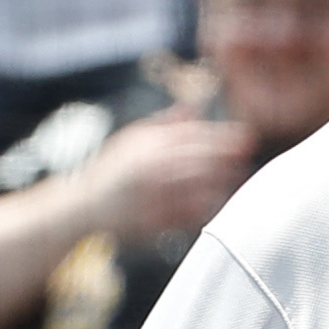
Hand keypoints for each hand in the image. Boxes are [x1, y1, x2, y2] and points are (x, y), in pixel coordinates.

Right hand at [80, 104, 254, 241]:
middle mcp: (149, 170)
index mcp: (146, 147)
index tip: (247, 136)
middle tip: (246, 157)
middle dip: (228, 159)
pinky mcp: (152, 222)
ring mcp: (151, 197)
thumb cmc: (112, 170)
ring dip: (223, 183)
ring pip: (198, 189)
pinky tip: (217, 202)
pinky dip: (207, 208)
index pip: (192, 137)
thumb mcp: (130, 140)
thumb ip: (163, 125)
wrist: (81, 206)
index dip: (224, 137)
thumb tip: (193, 106)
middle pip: (200, 162)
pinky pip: (188, 215)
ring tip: (236, 179)